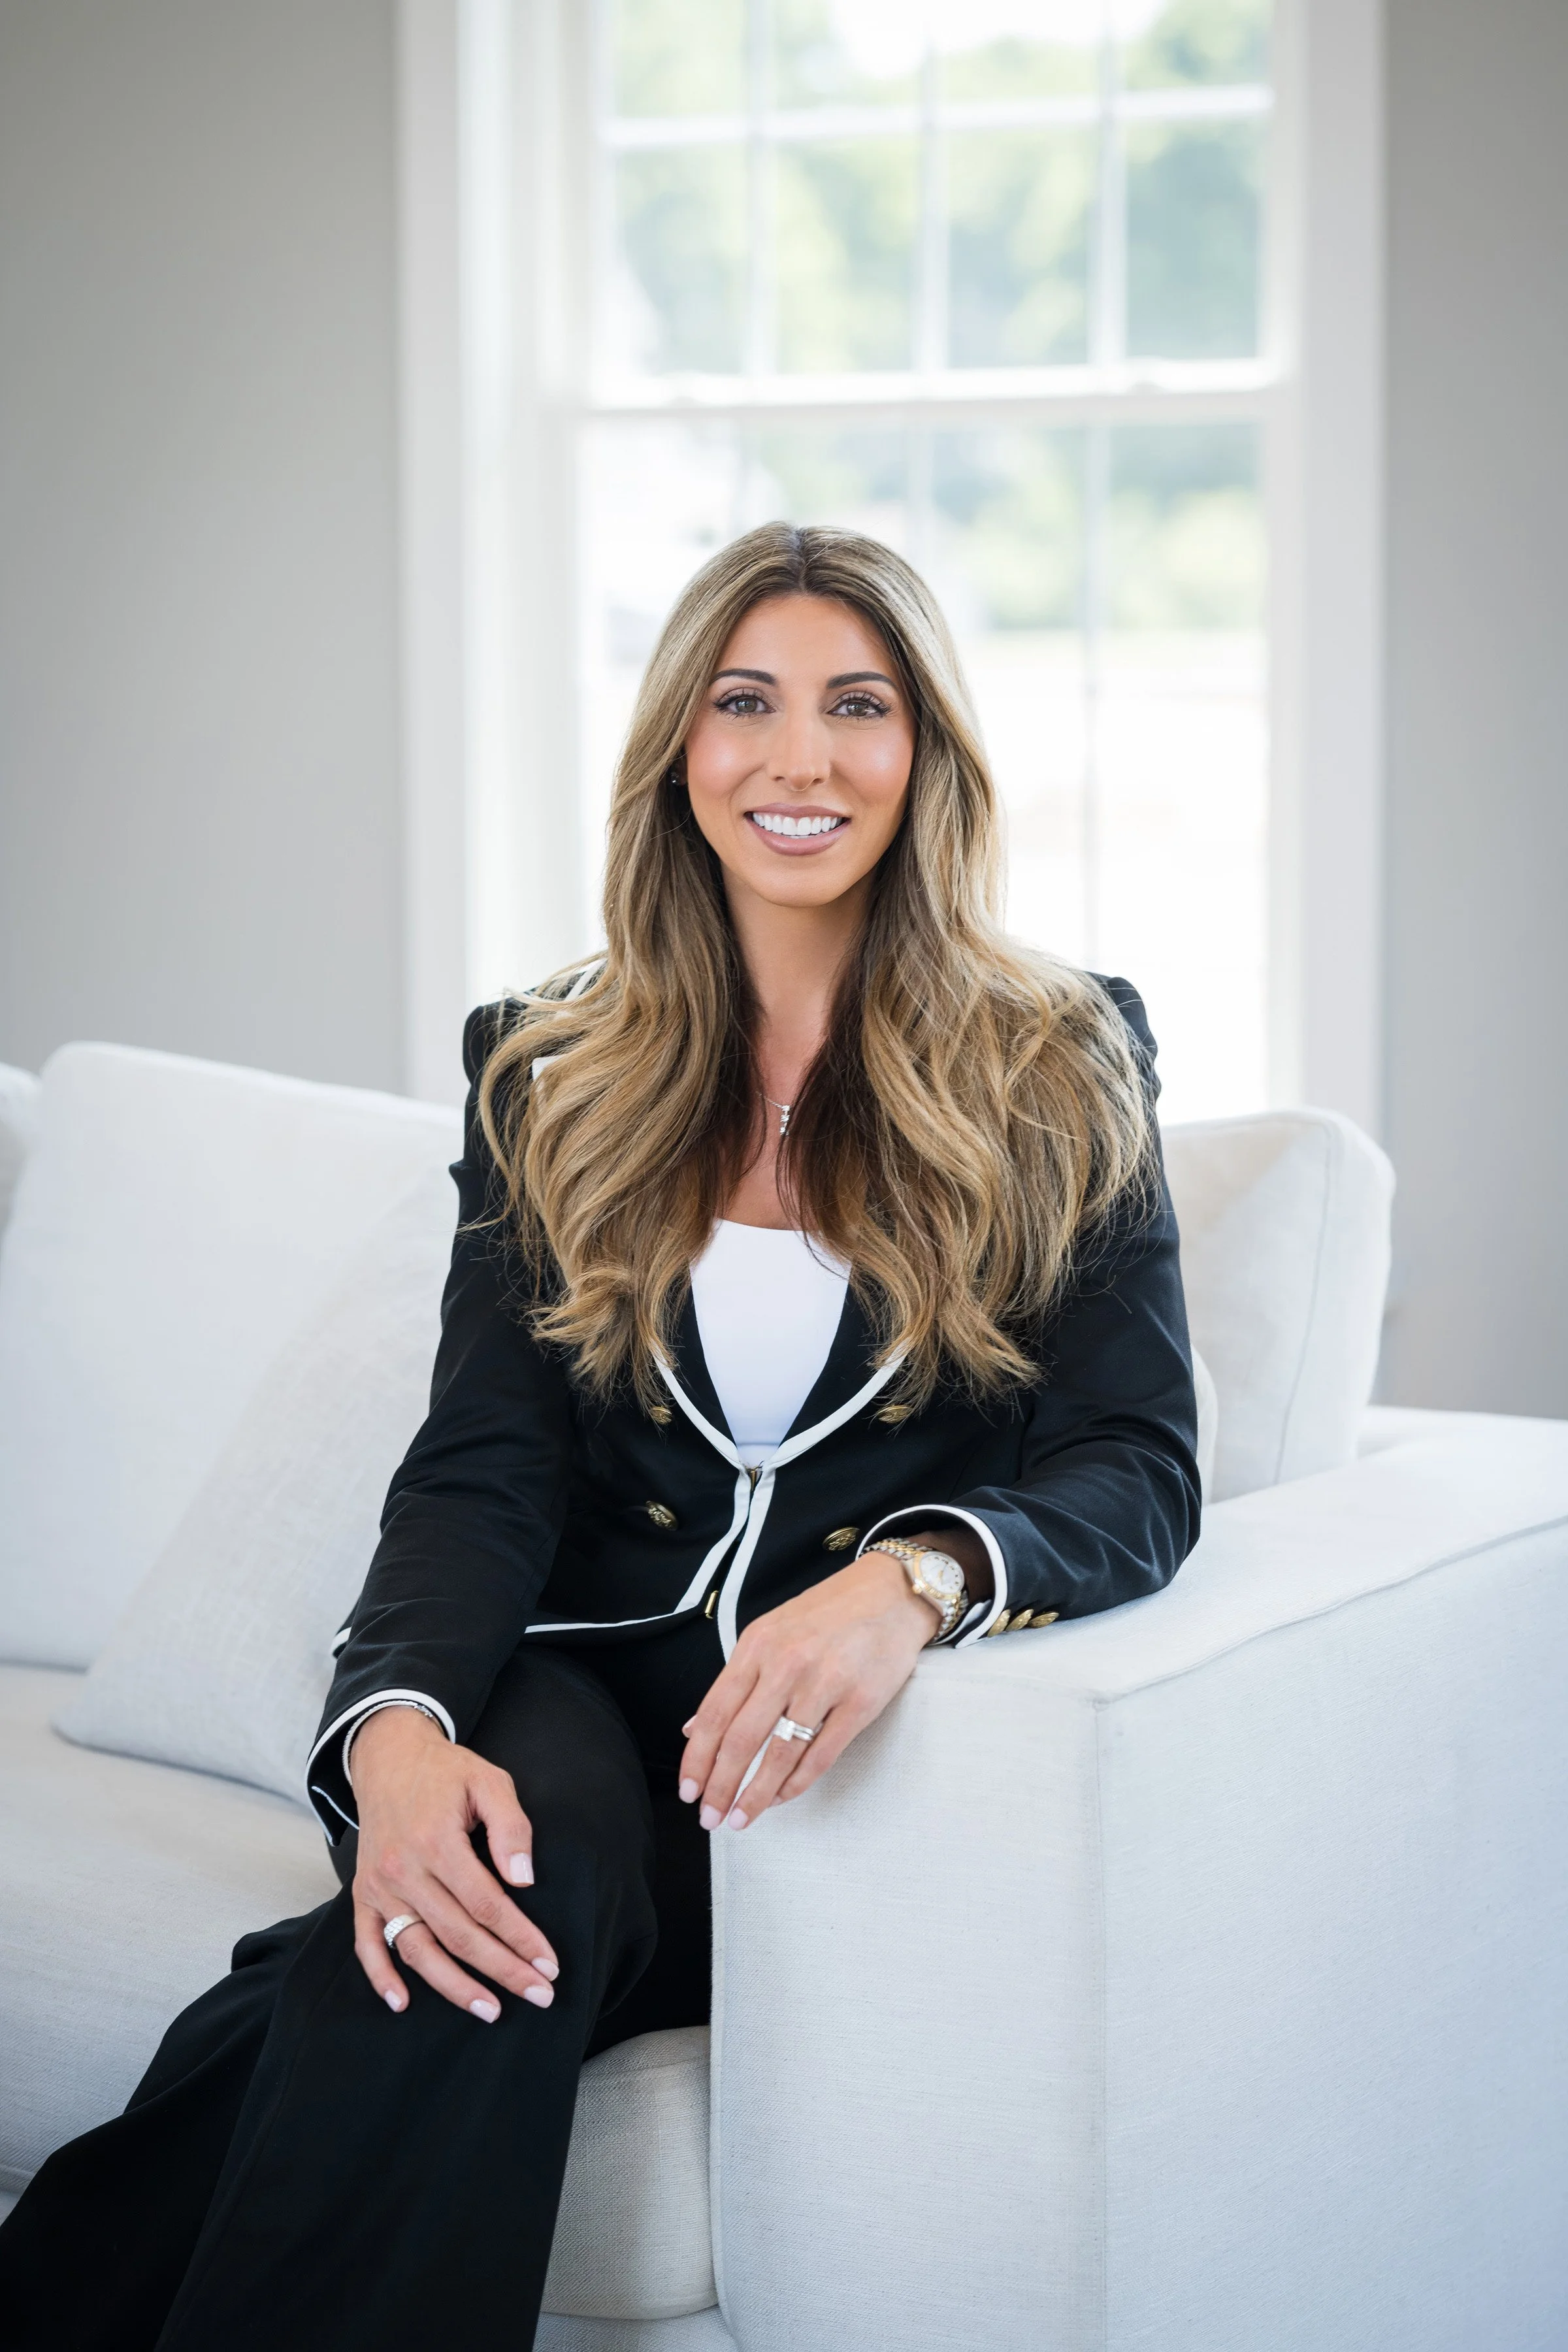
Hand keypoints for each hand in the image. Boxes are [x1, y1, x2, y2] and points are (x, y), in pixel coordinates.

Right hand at [348, 1705, 559, 2021]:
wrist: (388, 1758)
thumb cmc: (447, 1772)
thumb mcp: (489, 1781)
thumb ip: (511, 1827)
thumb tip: (524, 1881)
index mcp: (437, 1841)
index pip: (487, 1904)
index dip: (521, 1938)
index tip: (550, 1963)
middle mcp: (403, 1869)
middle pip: (458, 1934)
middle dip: (502, 1970)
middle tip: (540, 1995)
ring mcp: (379, 1886)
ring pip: (417, 1949)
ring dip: (453, 1987)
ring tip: (490, 2010)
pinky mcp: (363, 1894)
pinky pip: (367, 1943)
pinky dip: (380, 1976)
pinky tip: (402, 2003)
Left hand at [677, 1550, 939, 1833]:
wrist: (892, 1592)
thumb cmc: (827, 1613)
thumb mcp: (770, 1632)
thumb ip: (735, 1680)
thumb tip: (695, 1728)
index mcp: (757, 1646)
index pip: (716, 1713)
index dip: (697, 1759)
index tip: (687, 1791)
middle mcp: (786, 1664)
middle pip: (742, 1739)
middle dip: (720, 1786)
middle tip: (710, 1819)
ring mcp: (825, 1683)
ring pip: (780, 1754)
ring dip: (756, 1795)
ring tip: (741, 1819)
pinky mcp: (861, 1702)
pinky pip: (821, 1755)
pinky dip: (796, 1784)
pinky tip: (781, 1798)